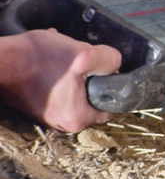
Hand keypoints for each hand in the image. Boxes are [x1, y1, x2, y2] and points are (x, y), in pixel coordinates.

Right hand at [0, 29, 121, 131]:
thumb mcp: (83, 55)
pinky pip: (57, 86)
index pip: (110, 104)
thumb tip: (115, 64)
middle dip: (88, 75)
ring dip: (71, 71)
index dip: (109, 82)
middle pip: (92, 95)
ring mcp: (48, 114)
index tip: (100, 68)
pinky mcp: (36, 103)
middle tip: (76, 61)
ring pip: (74, 89)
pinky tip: (48, 59)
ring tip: (59, 59)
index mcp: (79, 120)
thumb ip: (108, 61)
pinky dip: (56, 71)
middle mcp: (63, 123)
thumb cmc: (35, 59)